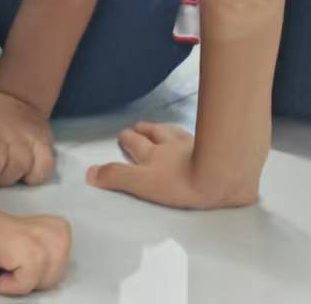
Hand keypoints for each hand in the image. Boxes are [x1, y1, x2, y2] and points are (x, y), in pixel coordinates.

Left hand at [0, 191, 70, 296]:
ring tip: (17, 275)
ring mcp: (16, 221)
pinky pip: (50, 231)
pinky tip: (19, 263)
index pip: (33, 255)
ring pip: (59, 236)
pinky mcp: (15, 223)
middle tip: (8, 282)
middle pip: (57, 245)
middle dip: (42, 276)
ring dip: (49, 264)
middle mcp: (11, 224)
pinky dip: (47, 252)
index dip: (23, 281)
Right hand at [85, 122, 257, 210]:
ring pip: (173, 132)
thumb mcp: (143, 184)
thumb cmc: (181, 183)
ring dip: (163, 129)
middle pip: (153, 134)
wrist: (221, 175)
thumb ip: (117, 178)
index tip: (123, 133)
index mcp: (152, 155)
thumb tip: (89, 172)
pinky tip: (191, 134)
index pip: (136, 144)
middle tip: (137, 126)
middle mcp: (170, 146)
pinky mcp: (212, 148)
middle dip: (143, 130)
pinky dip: (189, 134)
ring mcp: (192, 145)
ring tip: (160, 127)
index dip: (128, 139)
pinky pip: (198, 135)